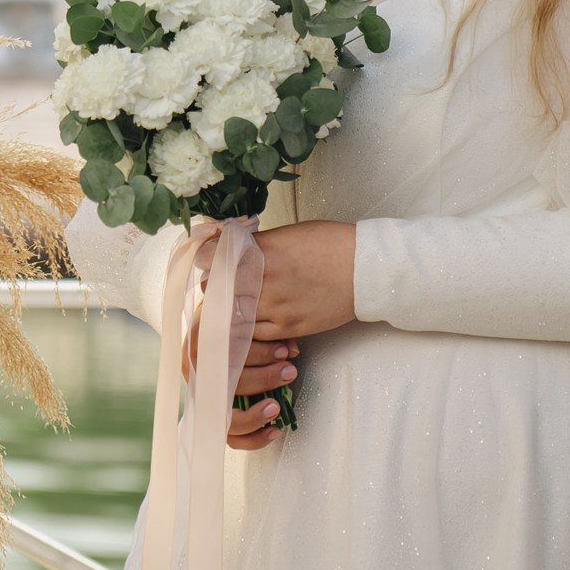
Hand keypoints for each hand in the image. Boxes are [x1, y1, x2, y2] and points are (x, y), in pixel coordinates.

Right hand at [185, 323, 298, 449]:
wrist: (216, 335)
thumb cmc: (233, 327)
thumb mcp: (243, 319)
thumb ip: (264, 329)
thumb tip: (291, 349)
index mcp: (199, 348)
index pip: (224, 352)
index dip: (256, 353)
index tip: (282, 350)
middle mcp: (198, 376)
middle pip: (226, 385)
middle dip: (264, 379)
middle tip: (288, 371)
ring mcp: (206, 400)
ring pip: (227, 419)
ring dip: (255, 416)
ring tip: (276, 406)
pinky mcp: (218, 419)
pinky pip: (232, 438)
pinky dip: (255, 438)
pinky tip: (274, 430)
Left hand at [188, 219, 356, 449]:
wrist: (364, 269)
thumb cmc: (329, 243)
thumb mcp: (287, 234)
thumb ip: (255, 246)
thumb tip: (230, 251)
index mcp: (261, 253)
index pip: (213, 261)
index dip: (205, 264)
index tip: (206, 263)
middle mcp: (264, 281)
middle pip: (218, 292)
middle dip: (212, 290)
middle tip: (213, 287)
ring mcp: (276, 308)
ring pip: (234, 318)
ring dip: (227, 314)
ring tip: (229, 307)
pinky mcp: (290, 328)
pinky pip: (256, 336)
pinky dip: (248, 332)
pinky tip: (250, 323)